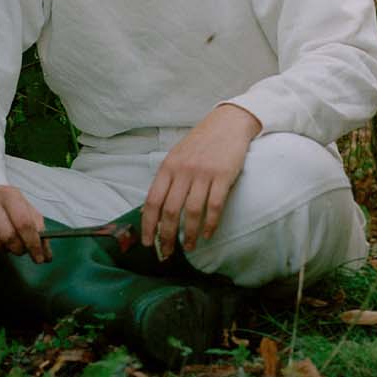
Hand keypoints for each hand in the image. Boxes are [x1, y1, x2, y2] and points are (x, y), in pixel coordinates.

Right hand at [0, 185, 50, 261]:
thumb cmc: (9, 204)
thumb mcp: (26, 209)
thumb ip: (39, 231)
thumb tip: (47, 256)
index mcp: (9, 195)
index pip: (24, 223)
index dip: (34, 244)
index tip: (40, 257)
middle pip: (8, 237)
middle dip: (19, 249)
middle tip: (21, 249)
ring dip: (3, 250)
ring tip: (6, 242)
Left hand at [141, 104, 261, 257]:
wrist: (228, 123)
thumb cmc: (201, 142)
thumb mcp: (177, 156)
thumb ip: (167, 180)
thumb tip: (153, 210)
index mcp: (168, 167)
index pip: (152, 201)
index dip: (148, 225)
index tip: (148, 242)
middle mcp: (182, 171)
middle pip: (170, 211)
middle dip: (167, 236)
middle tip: (167, 252)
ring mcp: (203, 173)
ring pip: (191, 212)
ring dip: (189, 234)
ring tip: (189, 247)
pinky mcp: (223, 175)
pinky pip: (214, 206)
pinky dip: (210, 224)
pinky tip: (207, 234)